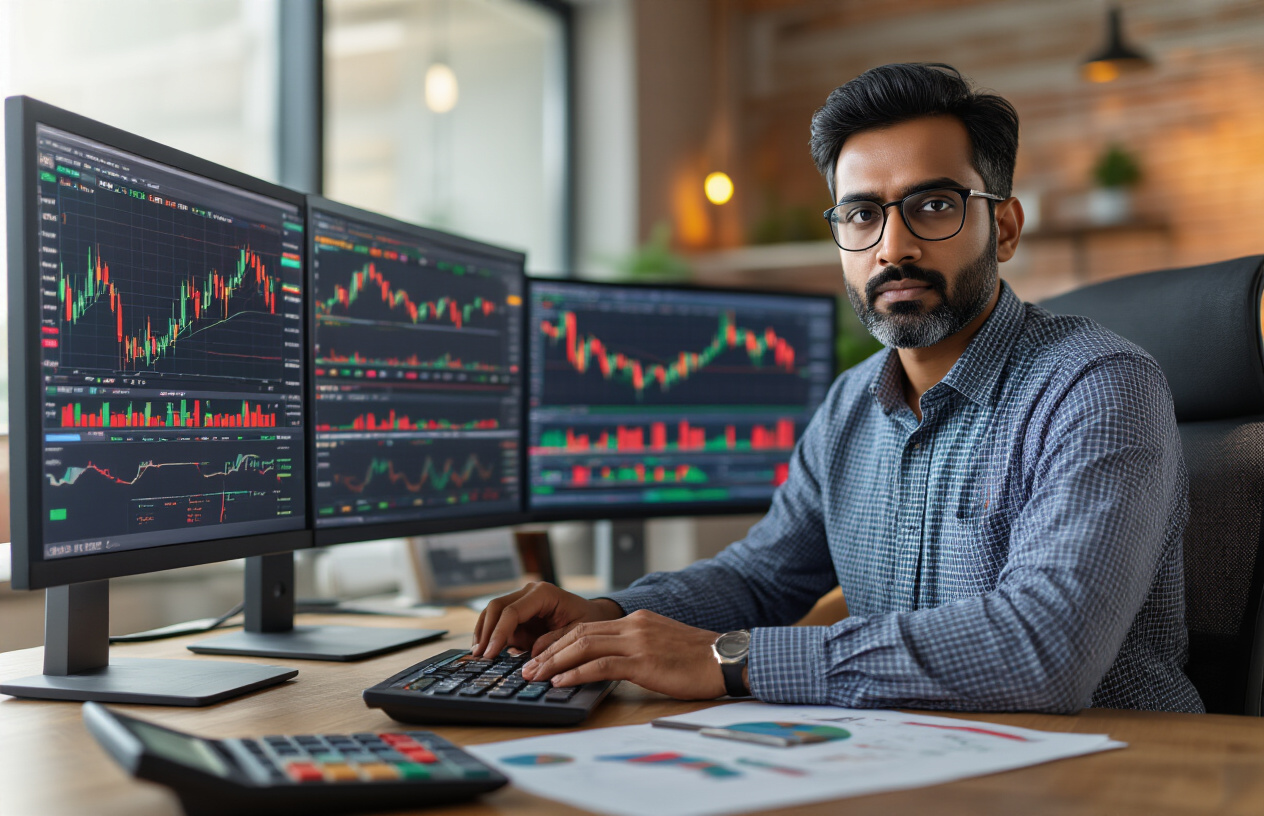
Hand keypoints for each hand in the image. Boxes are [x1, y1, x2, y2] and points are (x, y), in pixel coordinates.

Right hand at [472, 582, 621, 657]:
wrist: (595, 615)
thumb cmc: (589, 621)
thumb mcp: (578, 633)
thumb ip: (555, 641)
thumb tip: (531, 654)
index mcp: (544, 593)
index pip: (512, 611)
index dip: (498, 632)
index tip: (490, 653)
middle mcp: (530, 592)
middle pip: (496, 608)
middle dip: (486, 632)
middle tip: (479, 656)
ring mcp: (523, 601)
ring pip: (493, 613)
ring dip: (484, 633)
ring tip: (478, 656)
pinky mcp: (519, 613)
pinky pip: (499, 622)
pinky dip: (491, 635)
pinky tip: (487, 651)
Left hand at [521, 609, 726, 699]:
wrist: (727, 658)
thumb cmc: (698, 659)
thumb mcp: (662, 644)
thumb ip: (637, 648)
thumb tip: (611, 664)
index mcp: (636, 620)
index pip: (587, 626)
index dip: (559, 642)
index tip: (540, 656)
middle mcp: (633, 625)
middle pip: (578, 633)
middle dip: (549, 651)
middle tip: (528, 668)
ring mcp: (637, 641)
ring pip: (583, 645)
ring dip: (554, 662)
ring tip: (536, 676)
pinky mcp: (643, 661)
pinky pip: (601, 665)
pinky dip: (576, 672)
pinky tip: (561, 682)